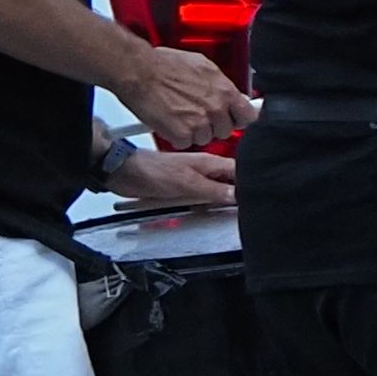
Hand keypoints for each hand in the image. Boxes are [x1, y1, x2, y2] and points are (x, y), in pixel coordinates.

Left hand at [108, 143, 237, 212]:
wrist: (125, 174)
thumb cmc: (152, 171)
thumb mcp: (188, 183)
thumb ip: (213, 190)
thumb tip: (235, 196)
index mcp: (210, 163)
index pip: (240, 173)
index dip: (248, 185)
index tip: (251, 200)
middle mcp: (204, 171)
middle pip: (228, 185)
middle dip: (231, 198)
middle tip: (232, 211)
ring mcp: (193, 181)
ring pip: (213, 195)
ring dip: (212, 204)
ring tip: (213, 212)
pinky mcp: (181, 190)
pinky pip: (197, 202)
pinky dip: (198, 208)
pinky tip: (196, 212)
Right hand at [114, 41, 250, 146]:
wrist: (139, 71)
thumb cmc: (164, 65)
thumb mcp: (203, 66)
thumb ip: (221, 83)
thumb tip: (231, 92)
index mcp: (225, 91)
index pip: (248, 116)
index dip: (239, 118)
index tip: (233, 119)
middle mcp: (215, 108)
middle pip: (226, 130)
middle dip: (213, 125)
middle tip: (198, 115)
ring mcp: (200, 123)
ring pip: (206, 138)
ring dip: (194, 131)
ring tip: (180, 116)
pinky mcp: (182, 134)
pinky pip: (186, 143)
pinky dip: (177, 137)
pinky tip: (170, 123)